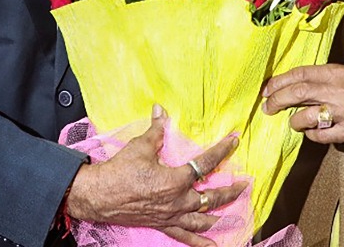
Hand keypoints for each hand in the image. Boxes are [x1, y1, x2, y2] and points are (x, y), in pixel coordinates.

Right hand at [66, 106, 247, 246]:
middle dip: (230, 190)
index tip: (234, 141)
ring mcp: (171, 216)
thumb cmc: (120, 171)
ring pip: (203, 219)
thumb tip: (161, 110)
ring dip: (221, 215)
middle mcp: (178, 201)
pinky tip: (213, 246)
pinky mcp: (162, 225)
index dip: (222, 150)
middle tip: (244, 184)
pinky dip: (200, 242)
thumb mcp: (141, 146)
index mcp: (175, 180)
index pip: (205, 163)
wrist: (99, 196)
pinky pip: (185, 236)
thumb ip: (156, 130)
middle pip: (212, 197)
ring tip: (235, 213)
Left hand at [262, 64, 343, 146]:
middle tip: (268, 107)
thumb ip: (318, 79)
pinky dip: (310, 135)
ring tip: (294, 122)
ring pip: (306, 116)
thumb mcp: (342, 78)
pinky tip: (311, 132)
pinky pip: (319, 135)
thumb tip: (285, 85)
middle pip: (299, 92)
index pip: (300, 73)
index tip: (267, 89)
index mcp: (337, 74)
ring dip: (294, 121)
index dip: (279, 81)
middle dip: (278, 100)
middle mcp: (340, 91)